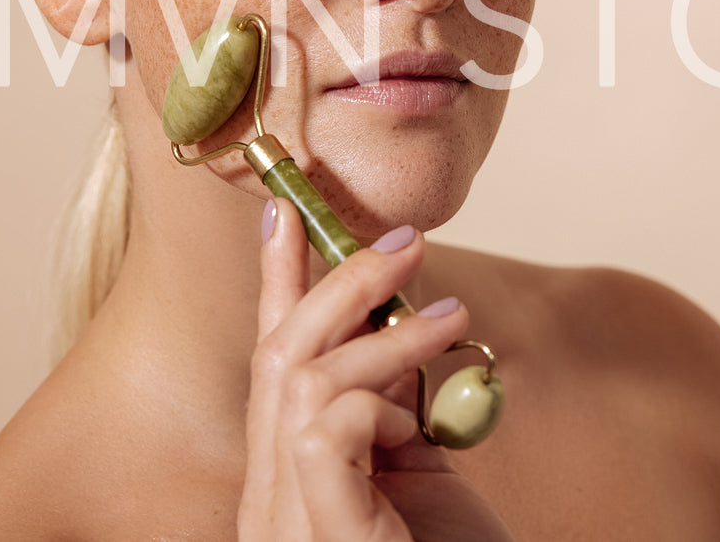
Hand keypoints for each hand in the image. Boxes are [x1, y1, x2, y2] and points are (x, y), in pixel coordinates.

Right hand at [237, 198, 514, 541]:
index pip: (272, 361)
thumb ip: (399, 415)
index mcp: (287, 482)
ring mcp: (284, 522)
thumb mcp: (423, 482)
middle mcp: (269, 501)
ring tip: (450, 316)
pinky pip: (326, 427)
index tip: (286, 210)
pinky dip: (377, 395)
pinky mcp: (319, 534)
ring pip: (300, 378)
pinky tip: (420, 417)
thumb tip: (404, 331)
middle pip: (277, 355)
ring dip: (378, 330)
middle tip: (406, 240)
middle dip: (333, 280)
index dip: (277, 282)